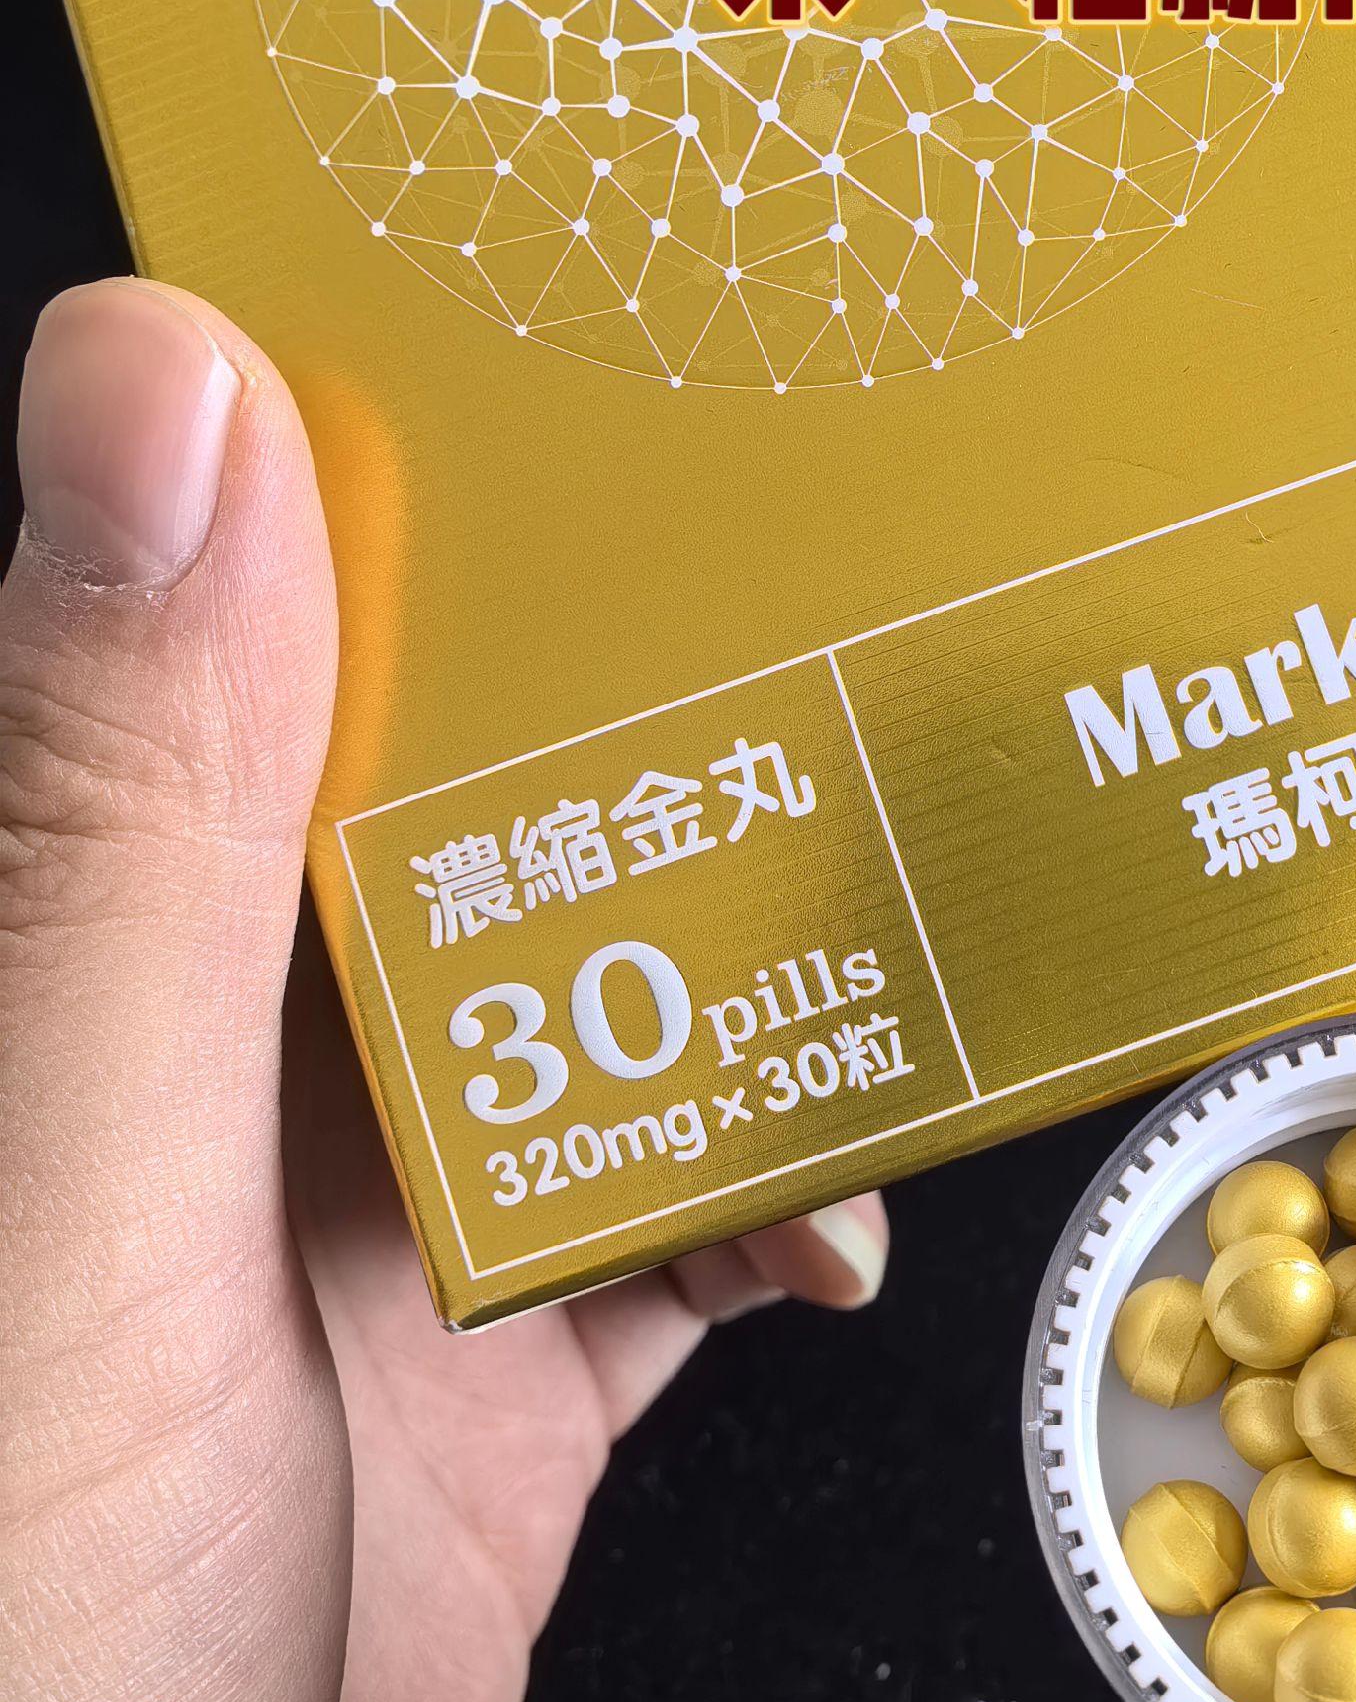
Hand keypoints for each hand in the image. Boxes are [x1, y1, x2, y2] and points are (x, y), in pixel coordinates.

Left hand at [0, 279, 890, 1701]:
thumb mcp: (61, 1238)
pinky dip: (782, 1190)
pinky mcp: (485, 1389)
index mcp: (70, 940)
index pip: (231, 603)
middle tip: (856, 566)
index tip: (603, 313)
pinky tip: (837, 1217)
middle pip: (451, 770)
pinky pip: (670, 1214)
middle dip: (650, 684)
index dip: (398, 438)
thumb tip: (162, 381)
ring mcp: (347, 1228)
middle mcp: (192, 1051)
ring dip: (756, 936)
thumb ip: (122, 839)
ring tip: (922, 874)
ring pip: (594, 976)